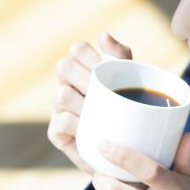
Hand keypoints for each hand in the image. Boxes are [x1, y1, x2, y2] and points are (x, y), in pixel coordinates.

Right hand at [47, 32, 132, 173]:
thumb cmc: (131, 113)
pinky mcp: (57, 133)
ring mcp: (60, 110)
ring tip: (99, 110)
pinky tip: (86, 125)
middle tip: (103, 90)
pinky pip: (60, 122)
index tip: (105, 67)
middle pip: (64, 67)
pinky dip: (74, 122)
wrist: (131, 155)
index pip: (78, 50)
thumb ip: (122, 57)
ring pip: (62, 94)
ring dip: (81, 100)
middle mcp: (68, 87)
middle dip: (84, 76)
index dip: (88, 54)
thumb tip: (103, 35)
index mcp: (84, 70)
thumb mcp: (132, 82)